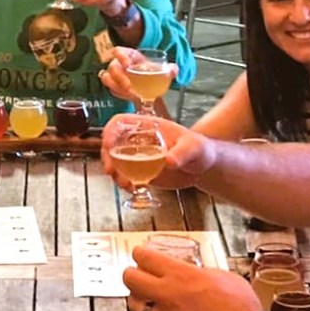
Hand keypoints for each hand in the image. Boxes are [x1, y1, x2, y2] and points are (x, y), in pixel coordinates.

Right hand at [98, 47, 177, 103]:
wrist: (150, 85)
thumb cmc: (153, 73)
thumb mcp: (162, 70)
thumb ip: (170, 69)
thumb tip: (174, 69)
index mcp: (129, 55)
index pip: (118, 51)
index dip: (120, 57)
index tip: (128, 65)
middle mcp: (119, 64)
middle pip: (111, 67)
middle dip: (119, 77)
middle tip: (129, 86)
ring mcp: (115, 76)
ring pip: (107, 79)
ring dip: (116, 86)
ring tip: (129, 93)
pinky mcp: (114, 87)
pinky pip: (111, 89)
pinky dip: (118, 93)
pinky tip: (129, 97)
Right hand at [101, 113, 216, 189]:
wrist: (202, 168)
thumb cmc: (200, 150)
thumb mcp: (194, 148)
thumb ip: (182, 153)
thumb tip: (169, 160)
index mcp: (148, 126)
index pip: (120, 122)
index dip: (109, 131)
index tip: (108, 144)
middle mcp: (138, 140)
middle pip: (111, 143)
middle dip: (107, 157)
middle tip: (112, 171)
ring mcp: (137, 156)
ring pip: (115, 161)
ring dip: (114, 173)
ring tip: (126, 184)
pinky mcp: (139, 171)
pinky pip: (124, 176)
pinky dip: (123, 183)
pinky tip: (132, 188)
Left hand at [123, 248, 260, 310]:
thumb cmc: (241, 310)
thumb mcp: (224, 278)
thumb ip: (202, 274)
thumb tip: (196, 274)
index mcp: (181, 275)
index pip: (146, 257)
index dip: (139, 253)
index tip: (139, 253)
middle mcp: (166, 294)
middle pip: (130, 278)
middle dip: (131, 274)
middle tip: (136, 274)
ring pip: (134, 304)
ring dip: (138, 298)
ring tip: (145, 297)